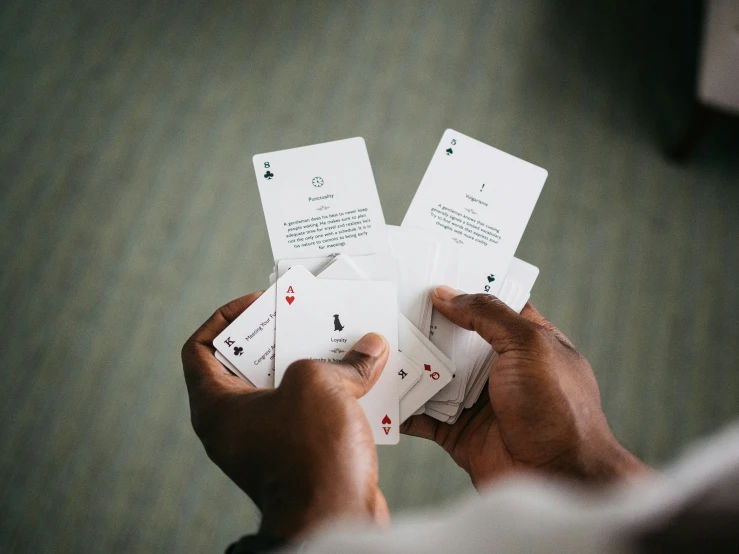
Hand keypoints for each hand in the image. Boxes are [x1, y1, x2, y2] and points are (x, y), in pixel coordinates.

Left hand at [181, 292, 390, 539]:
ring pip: (284, 390)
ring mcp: (264, 444)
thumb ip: (340, 360)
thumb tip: (371, 350)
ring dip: (312, 365)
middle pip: (248, 365)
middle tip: (307, 318)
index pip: (200, 348)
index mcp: (216, 406)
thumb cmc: (310, 453)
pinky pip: (307, 414)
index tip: (260, 303)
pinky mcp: (295, 457)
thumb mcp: (319, 384)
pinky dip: (329, 394)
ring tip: (341, 343)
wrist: (334, 520)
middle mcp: (233, 426)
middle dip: (280, 338)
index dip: (226, 317)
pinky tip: (359, 378)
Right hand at [402, 286, 649, 487]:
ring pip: (434, 375)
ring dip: (407, 364)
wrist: (558, 479)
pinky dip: (402, 407)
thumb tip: (446, 293)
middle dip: (424, 325)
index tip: (426, 272)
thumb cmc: (557, 408)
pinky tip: (378, 391)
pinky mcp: (458, 432)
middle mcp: (500, 368)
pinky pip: (423, 415)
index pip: (491, 305)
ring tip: (373, 341)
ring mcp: (477, 401)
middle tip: (386, 303)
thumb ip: (488, 315)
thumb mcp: (528, 345)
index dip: (463, 288)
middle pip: (454, 338)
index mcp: (525, 341)